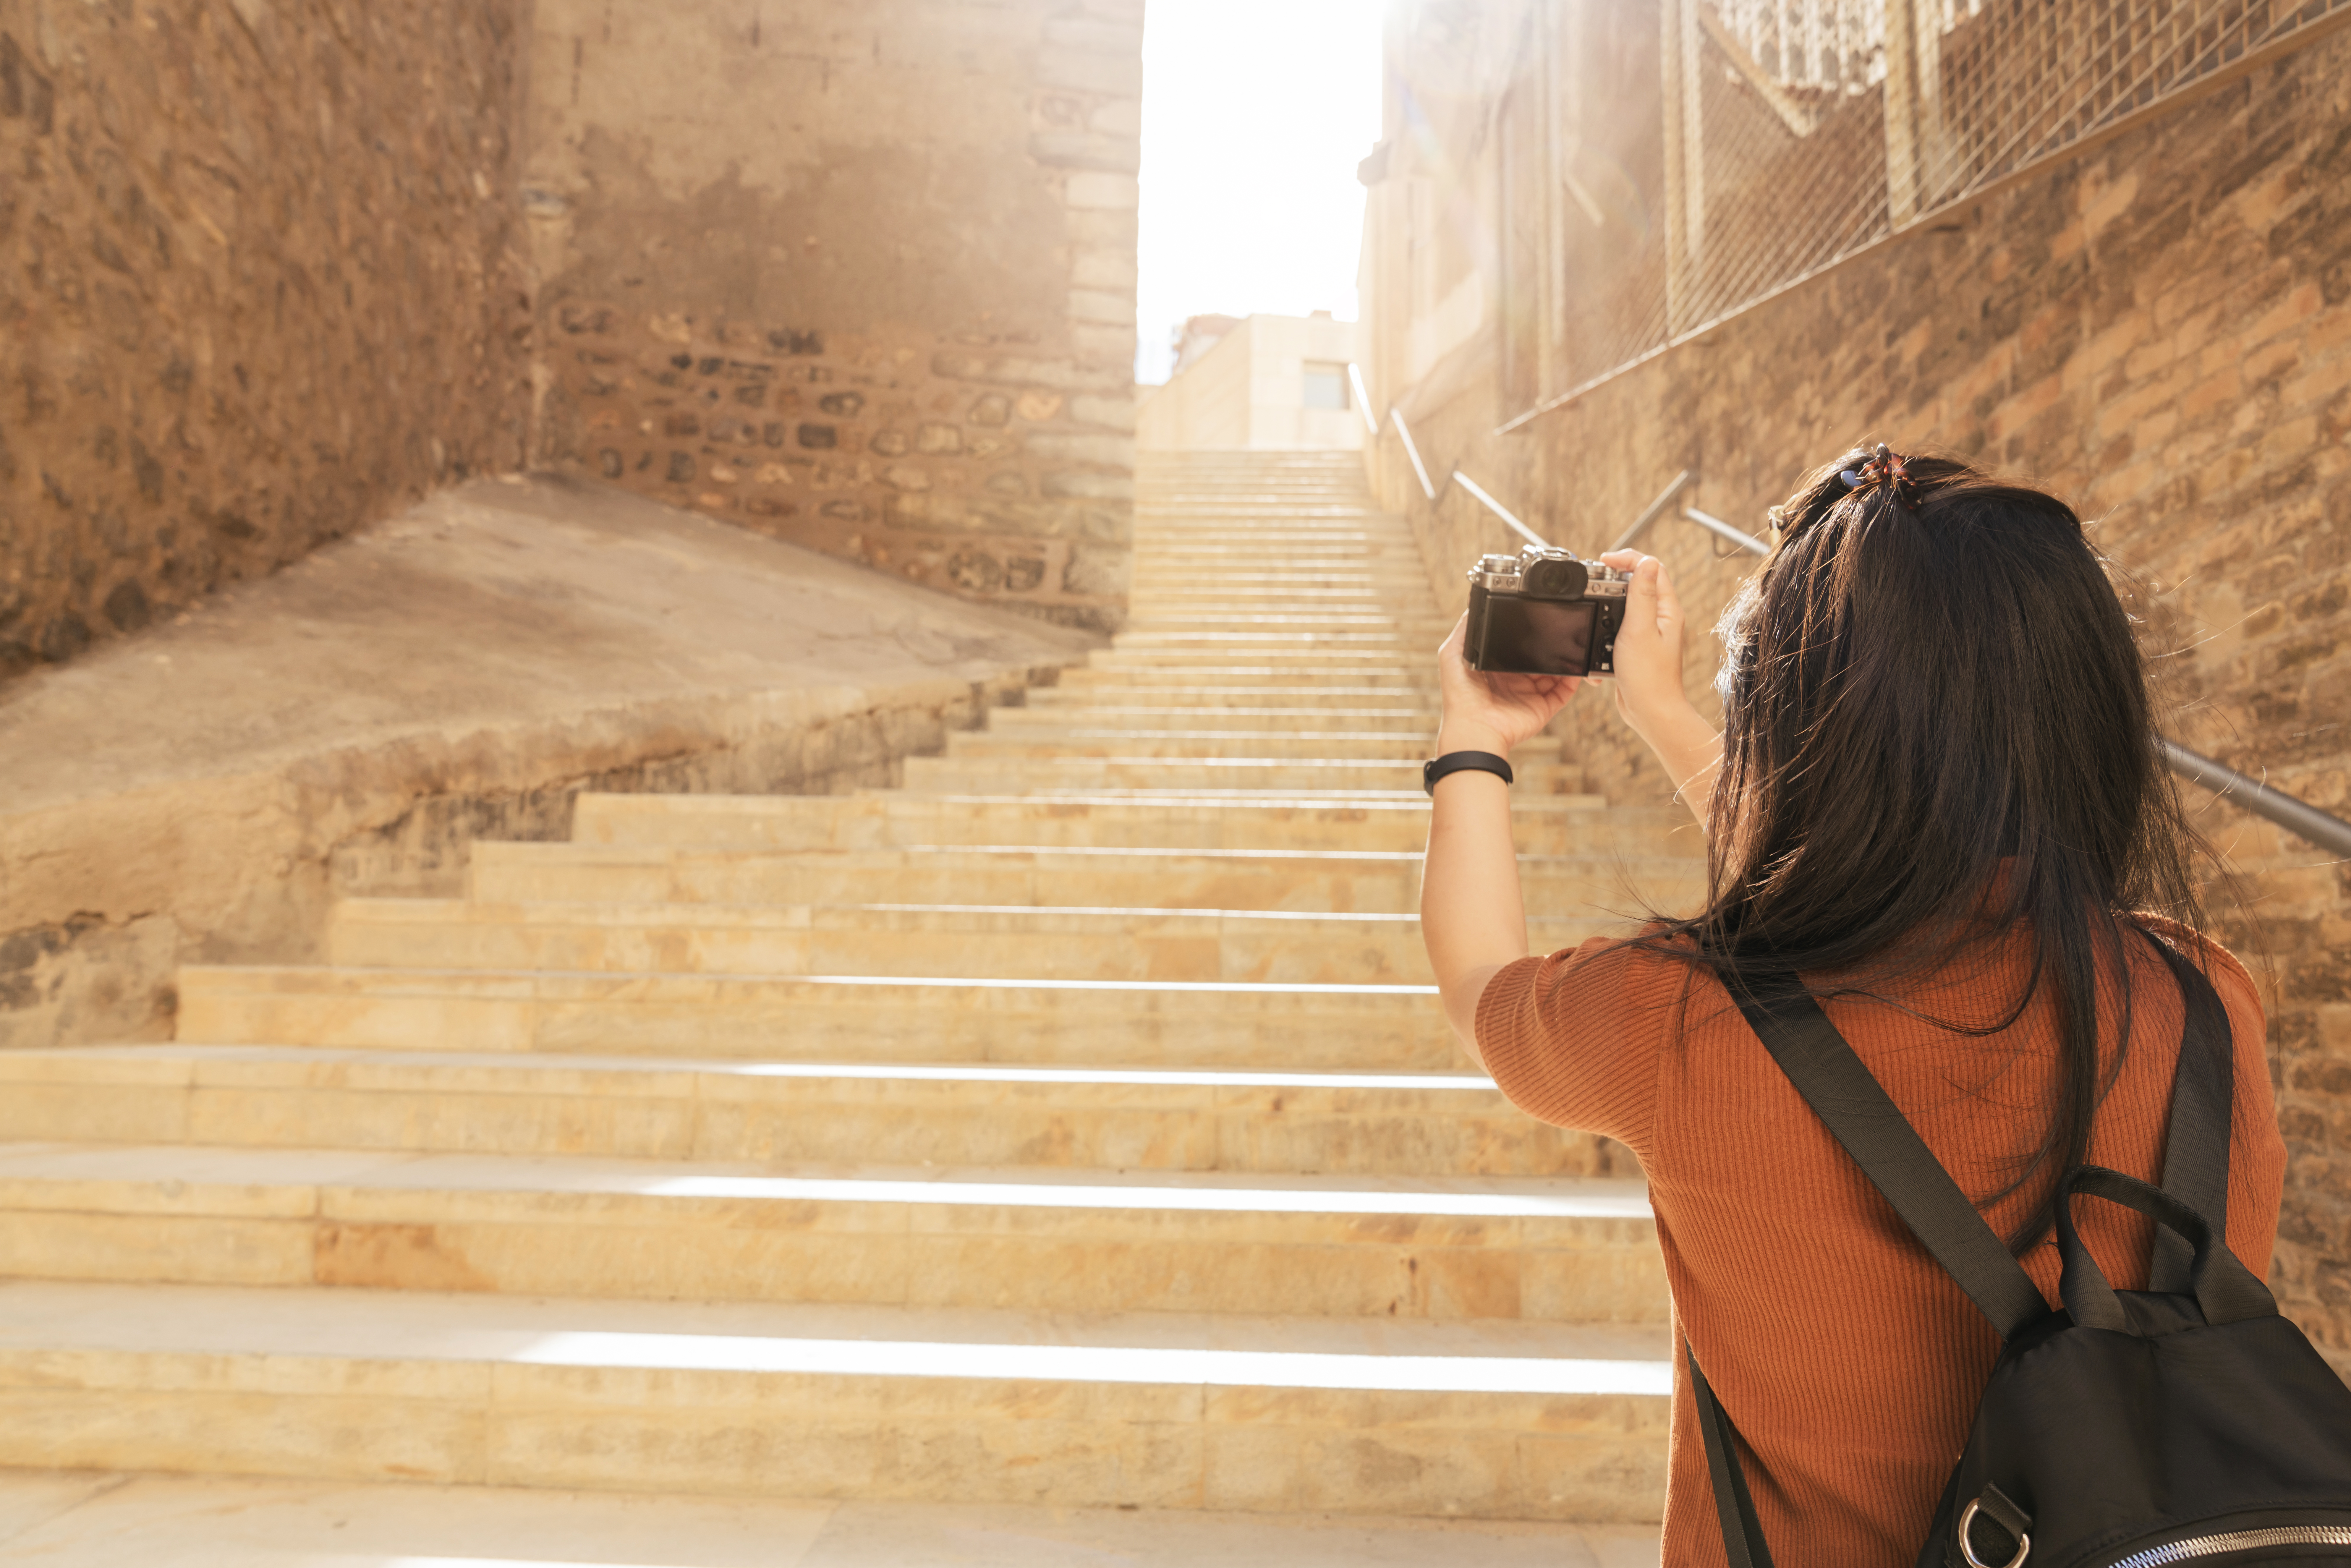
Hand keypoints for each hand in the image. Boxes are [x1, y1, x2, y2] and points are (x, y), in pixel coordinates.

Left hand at [1435, 614, 1577, 756]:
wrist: (1474, 729)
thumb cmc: (1459, 696)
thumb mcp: (1452, 655)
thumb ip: (1464, 631)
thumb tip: (1474, 606)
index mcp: (1496, 667)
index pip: (1516, 647)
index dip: (1528, 635)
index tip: (1538, 620)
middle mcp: (1514, 680)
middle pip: (1538, 659)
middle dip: (1550, 647)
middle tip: (1560, 632)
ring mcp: (1530, 694)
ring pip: (1554, 673)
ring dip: (1564, 661)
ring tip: (1573, 646)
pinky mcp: (1542, 708)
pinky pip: (1563, 692)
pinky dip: (1572, 680)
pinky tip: (1575, 668)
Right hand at [1595, 550, 1696, 741]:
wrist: (1650, 712)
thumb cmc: (1649, 676)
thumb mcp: (1640, 628)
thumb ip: (1641, 594)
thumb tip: (1646, 562)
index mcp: (1667, 610)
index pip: (1652, 568)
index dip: (1628, 559)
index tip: (1605, 560)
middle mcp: (1661, 619)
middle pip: (1637, 584)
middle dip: (1614, 580)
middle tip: (1594, 582)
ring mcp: (1648, 634)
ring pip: (1625, 607)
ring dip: (1607, 606)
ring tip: (1592, 608)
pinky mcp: (1636, 648)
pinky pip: (1618, 630)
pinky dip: (1605, 632)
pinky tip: (1598, 642)